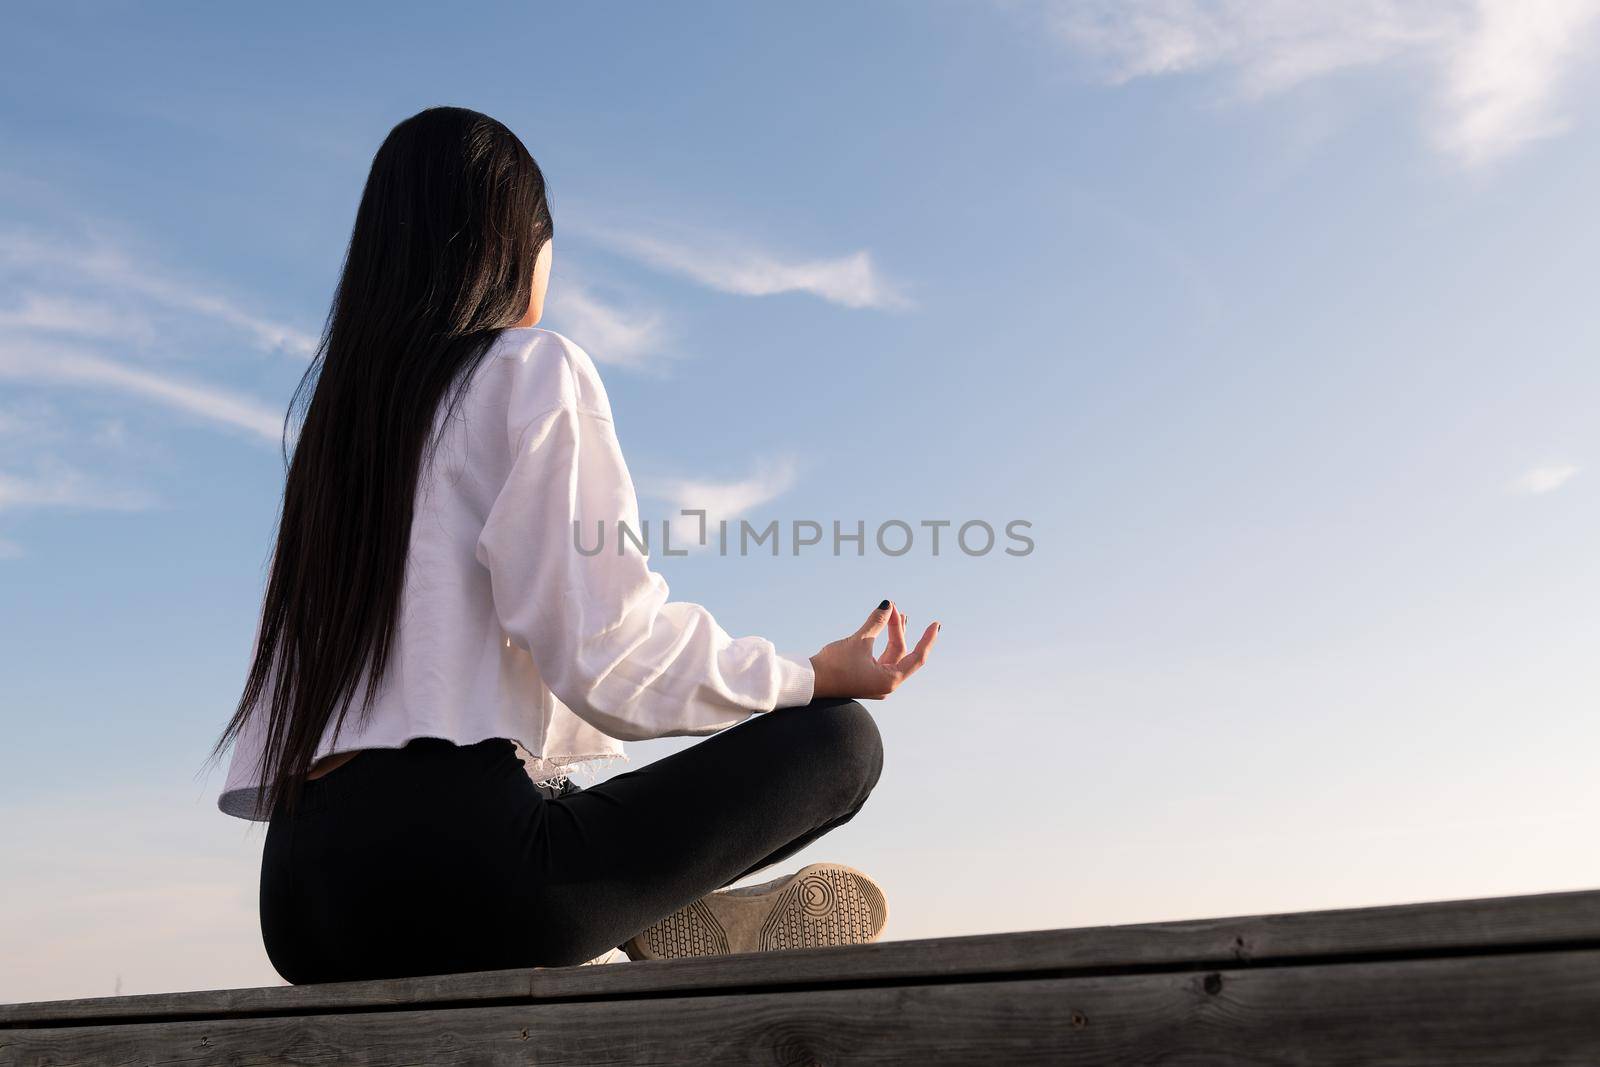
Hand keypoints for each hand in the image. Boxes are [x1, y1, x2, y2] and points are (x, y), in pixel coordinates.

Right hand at [809, 600, 938, 699]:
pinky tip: (882, 627)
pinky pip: (880, 657)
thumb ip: (876, 622)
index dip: (928, 639)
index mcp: (889, 679)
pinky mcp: (865, 677)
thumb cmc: (834, 666)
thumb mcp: (858, 641)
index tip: (936, 625)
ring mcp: (875, 681)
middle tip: (893, 608)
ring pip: (890, 654)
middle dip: (898, 628)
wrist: (809, 682)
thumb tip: (888, 604)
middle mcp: (886, 683)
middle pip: (900, 652)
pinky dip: (882, 641)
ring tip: (895, 614)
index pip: (917, 657)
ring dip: (892, 634)